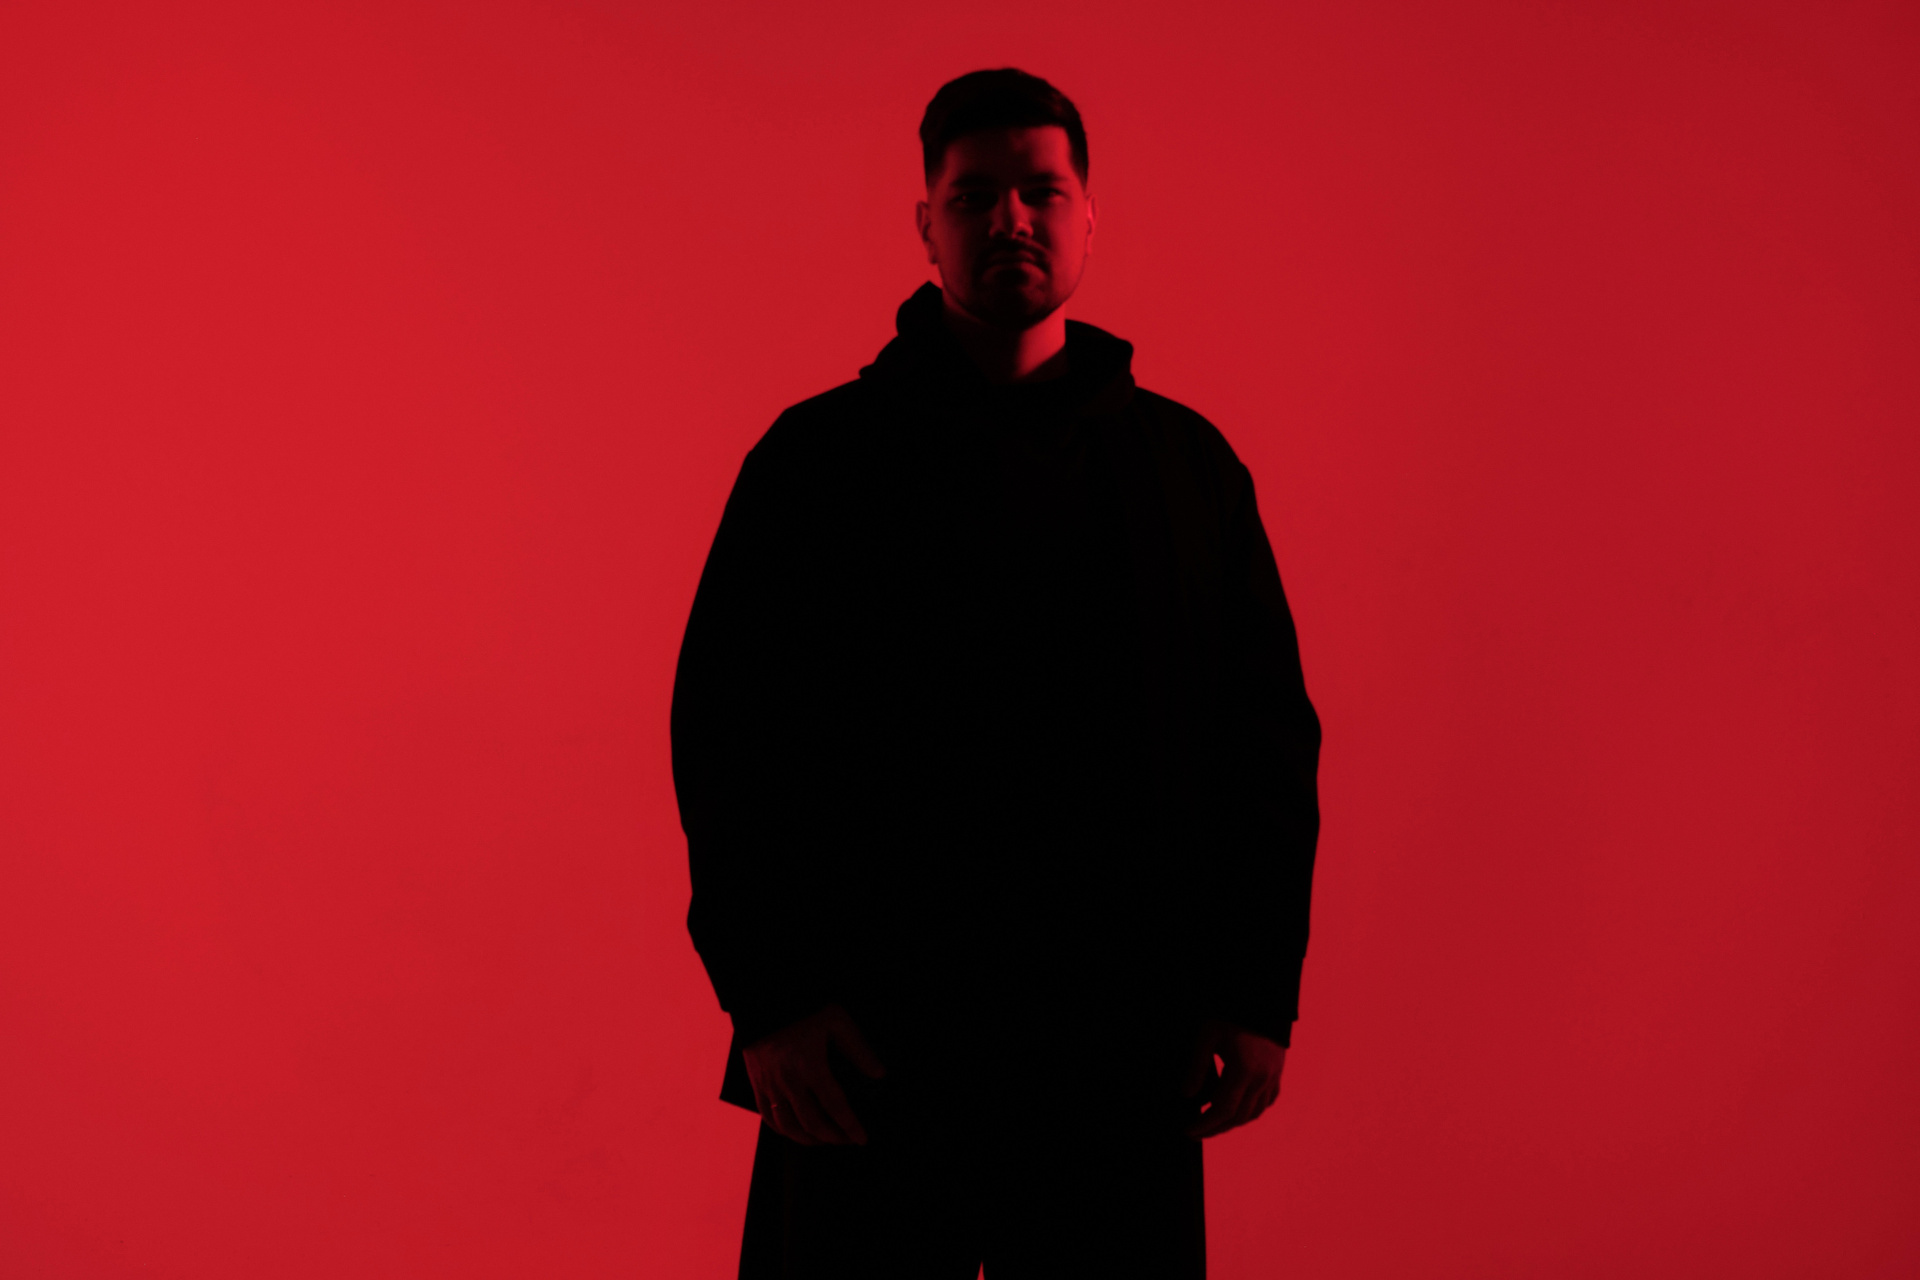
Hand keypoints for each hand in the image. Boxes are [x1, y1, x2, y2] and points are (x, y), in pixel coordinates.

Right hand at [742, 1004, 886, 1145]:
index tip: (861, 1138)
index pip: (834, 1106)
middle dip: (832, 1137)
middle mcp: (789, 1081)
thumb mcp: (837, 1022)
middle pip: (812, 1123)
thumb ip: (858, 1049)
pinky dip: (782, 1131)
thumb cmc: (803, 1009)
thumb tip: (879, 1073)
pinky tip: (795, 1132)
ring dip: (808, 1139)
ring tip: (824, 1140)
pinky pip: (768, 1117)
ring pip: (788, 1126)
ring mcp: (770, 1085)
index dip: (849, 1125)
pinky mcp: (757, 1084)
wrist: (764, 1000)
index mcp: (810, 1066)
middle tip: (846, 1140)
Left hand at [1181, 1019, 1284, 1138]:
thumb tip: (1187, 1095)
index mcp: (1244, 1070)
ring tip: (1212, 1123)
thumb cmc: (1231, 1015)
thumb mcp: (1208, 1037)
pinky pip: (1266, 1102)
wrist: (1263, 1001)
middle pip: (1238, 1117)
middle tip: (1196, 1132)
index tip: (1189, 1131)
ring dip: (1233, 1122)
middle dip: (1216, 1128)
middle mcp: (1262, 1079)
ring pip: (1254, 1113)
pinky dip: (1251, 1111)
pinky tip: (1236, 1109)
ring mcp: (1273, 1077)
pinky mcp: (1277, 1073)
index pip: (1223, 1110)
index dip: (1205, 1124)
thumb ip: (1197, 1067)